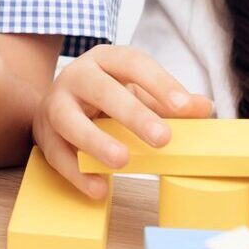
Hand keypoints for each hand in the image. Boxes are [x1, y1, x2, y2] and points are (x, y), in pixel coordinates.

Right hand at [32, 44, 217, 199]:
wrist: (58, 102)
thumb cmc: (107, 97)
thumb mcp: (138, 92)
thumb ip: (168, 101)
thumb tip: (204, 107)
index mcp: (105, 60)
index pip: (133, 63)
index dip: (159, 83)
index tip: (185, 107)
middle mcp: (76, 76)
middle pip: (102, 91)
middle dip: (133, 115)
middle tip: (163, 138)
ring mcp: (56, 105)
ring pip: (70, 120)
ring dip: (96, 141)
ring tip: (122, 161)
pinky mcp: (44, 135)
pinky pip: (57, 155)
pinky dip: (78, 173)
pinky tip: (99, 188)